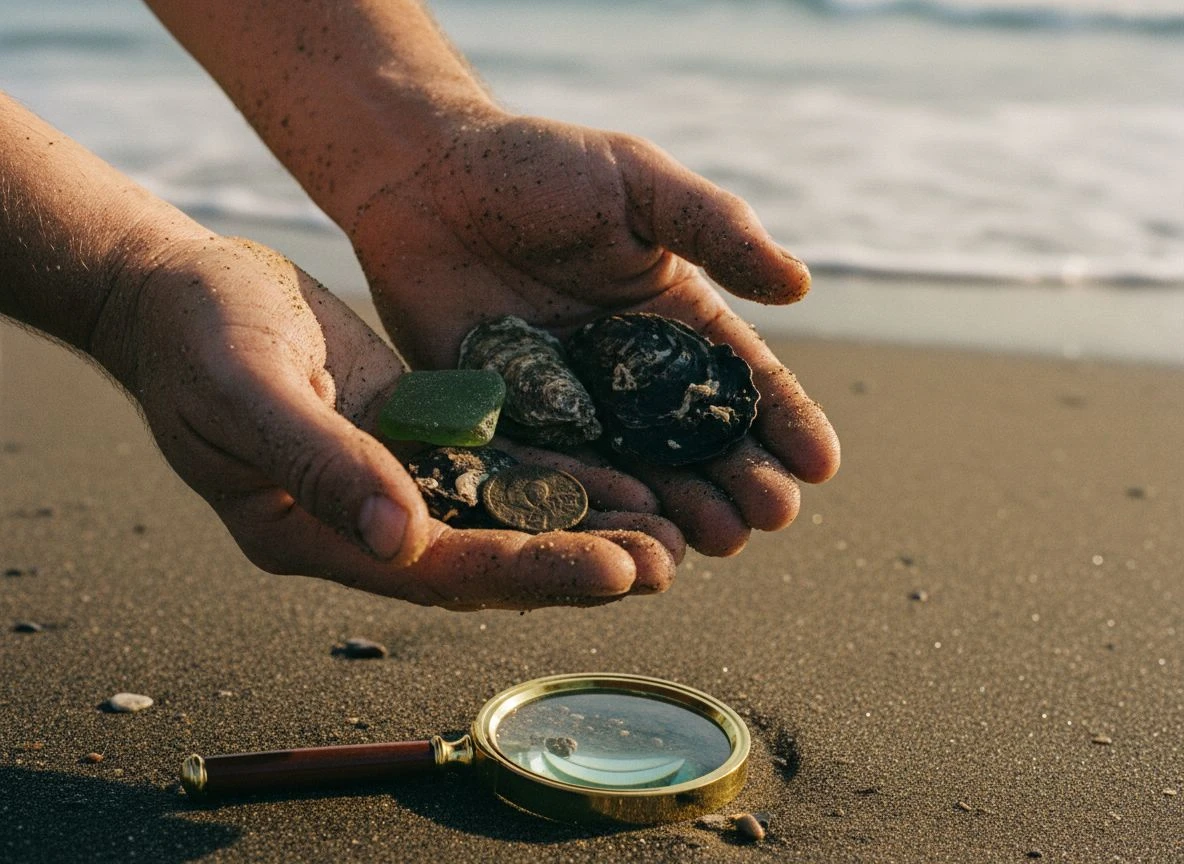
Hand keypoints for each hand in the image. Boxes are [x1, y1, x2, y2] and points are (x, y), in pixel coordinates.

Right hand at [99, 234, 678, 608]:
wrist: (176, 288)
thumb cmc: (192, 331)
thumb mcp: (242, 384)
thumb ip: (315, 460)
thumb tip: (397, 537)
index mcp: (307, 532)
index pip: (434, 570)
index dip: (525, 571)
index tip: (612, 571)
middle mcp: (358, 522)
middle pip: (482, 560)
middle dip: (573, 563)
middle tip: (665, 565)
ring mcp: (389, 479)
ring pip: (499, 519)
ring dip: (579, 527)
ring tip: (666, 532)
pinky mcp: (412, 434)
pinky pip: (494, 466)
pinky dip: (554, 475)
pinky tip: (620, 474)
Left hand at [348, 111, 839, 556]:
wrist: (423, 176)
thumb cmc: (536, 166)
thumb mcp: (638, 182)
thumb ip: (715, 229)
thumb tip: (800, 285)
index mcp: (673, 320)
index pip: (740, 380)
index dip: (783, 421)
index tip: (819, 463)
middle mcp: (629, 375)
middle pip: (695, 441)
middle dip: (738, 479)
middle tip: (769, 515)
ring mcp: (570, 406)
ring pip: (635, 471)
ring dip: (678, 508)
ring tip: (716, 540)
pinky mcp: (506, 424)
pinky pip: (552, 473)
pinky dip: (590, 504)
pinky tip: (627, 529)